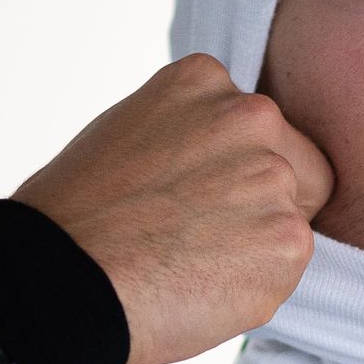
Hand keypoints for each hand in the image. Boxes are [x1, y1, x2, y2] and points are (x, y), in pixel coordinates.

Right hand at [13, 53, 332, 363]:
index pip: (263, 127)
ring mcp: (274, 178)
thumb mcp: (134, 132)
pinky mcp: (290, 238)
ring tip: (193, 258)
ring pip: (295, 219)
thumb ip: (194, 132)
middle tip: (205, 231)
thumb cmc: (82, 215)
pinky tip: (204, 281)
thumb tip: (229, 153)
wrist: (64, 278)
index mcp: (206, 81)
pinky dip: (258, 282)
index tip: (201, 193)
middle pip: (299, 168)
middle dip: (267, 202)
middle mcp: (251, 117)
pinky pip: (290, 265)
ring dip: (259, 244)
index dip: (238, 169)